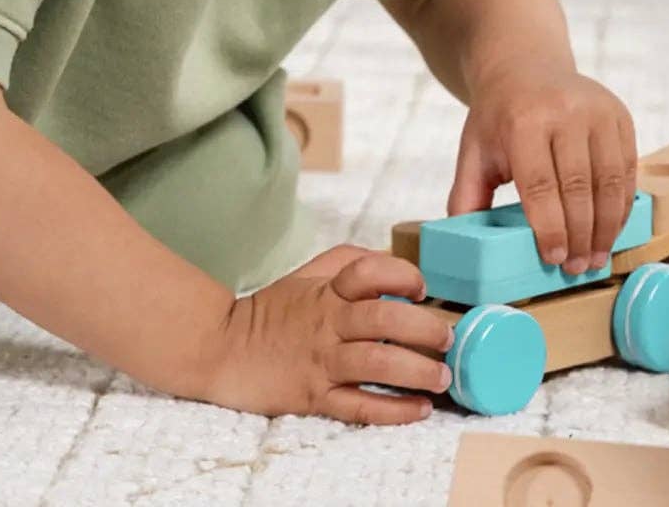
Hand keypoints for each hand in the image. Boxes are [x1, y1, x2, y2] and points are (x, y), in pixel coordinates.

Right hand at [205, 246, 455, 423]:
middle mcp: (327, 322)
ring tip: (441, 377)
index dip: (402, 276)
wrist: (222, 347)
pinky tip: (419, 409)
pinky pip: (360, 406)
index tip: (421, 289)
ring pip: (377, 364)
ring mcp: (321, 360)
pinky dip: (394, 410)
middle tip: (446, 338)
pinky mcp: (314, 396)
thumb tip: (390, 258)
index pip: (369, 271)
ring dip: (417, 371)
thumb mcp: (308, 274)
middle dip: (424, 329)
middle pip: (383, 320)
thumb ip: (348, 262)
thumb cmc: (273, 310)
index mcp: (327, 290)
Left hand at [451, 63, 637, 274]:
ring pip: (610, 182)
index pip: (540, 185)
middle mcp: (565, 112)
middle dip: (579, 235)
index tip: (552, 259)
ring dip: (606, 227)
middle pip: (578, 187)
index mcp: (524, 121)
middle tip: (575, 269)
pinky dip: (621, 206)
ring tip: (595, 258)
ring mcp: (597, 111)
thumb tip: (463, 243)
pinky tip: (611, 230)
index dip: (550, 227)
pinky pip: (627, 170)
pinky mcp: (620, 116)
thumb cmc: (498, 118)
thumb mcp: (473, 150)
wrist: (525, 68)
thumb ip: (467, 195)